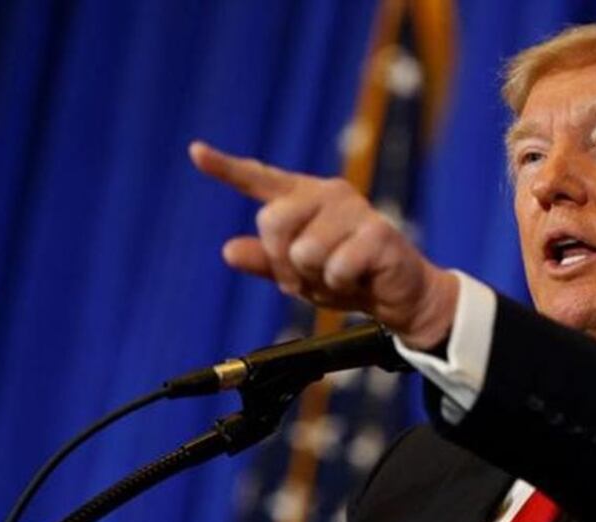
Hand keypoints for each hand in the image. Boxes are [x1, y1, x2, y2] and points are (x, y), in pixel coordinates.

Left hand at [189, 141, 456, 348]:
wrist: (399, 295)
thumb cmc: (347, 278)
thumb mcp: (298, 275)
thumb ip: (264, 262)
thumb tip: (228, 250)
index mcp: (304, 199)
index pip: (260, 179)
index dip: (226, 168)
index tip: (195, 151)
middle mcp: (328, 195)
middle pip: (271, 221)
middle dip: (282, 263)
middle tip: (309, 278)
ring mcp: (355, 210)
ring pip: (304, 252)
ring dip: (317, 279)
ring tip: (341, 276)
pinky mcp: (378, 231)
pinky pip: (335, 268)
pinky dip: (342, 285)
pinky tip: (361, 278)